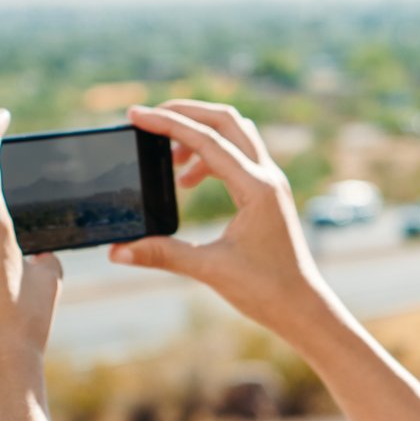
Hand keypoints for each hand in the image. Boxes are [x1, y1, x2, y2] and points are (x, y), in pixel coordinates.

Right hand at [106, 102, 330, 332]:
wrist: (301, 307)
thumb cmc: (265, 290)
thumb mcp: (210, 270)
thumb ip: (162, 255)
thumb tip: (118, 251)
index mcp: (256, 188)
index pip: (208, 140)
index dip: (168, 123)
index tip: (136, 115)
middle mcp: (267, 177)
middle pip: (225, 121)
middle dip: (185, 113)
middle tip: (148, 118)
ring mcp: (270, 182)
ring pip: (234, 135)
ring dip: (197, 135)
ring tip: (166, 162)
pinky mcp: (267, 193)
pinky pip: (237, 156)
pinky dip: (208, 156)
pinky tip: (186, 182)